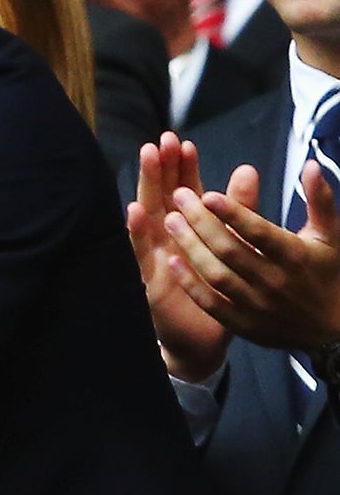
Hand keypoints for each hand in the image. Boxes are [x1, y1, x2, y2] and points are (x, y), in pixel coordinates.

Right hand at [130, 133, 229, 379]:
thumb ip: (239, 209)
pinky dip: (136, 233)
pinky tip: (133, 211)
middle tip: (161, 141)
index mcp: (189, 229)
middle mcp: (168, 239)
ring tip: (146, 162)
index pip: (183, 190)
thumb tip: (247, 169)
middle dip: (160, 169)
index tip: (183, 142)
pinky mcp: (151, 279)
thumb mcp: (235, 244)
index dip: (182, 167)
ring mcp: (156, 257)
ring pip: (148, 217)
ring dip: (146, 188)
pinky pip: (141, 253)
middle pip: (161, 197)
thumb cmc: (219, 290)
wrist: (206, 337)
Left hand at [164, 159, 339, 351]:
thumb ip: (320, 199)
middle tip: (179, 197)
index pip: (259, 232)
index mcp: (295, 256)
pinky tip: (172, 261)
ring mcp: (257, 304)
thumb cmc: (328, 273)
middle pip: (230, 249)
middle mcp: (274, 280)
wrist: (332, 329)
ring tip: (170, 221)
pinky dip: (191, 284)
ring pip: (216, 275)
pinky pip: (211, 303)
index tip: (208, 195)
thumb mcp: (331, 235)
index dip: (233, 213)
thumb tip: (309, 165)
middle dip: (201, 222)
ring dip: (190, 247)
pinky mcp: (243, 324)